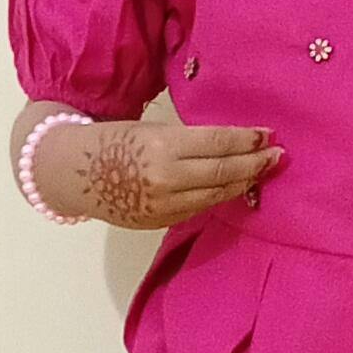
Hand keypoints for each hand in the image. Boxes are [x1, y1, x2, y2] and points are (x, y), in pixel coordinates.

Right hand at [49, 119, 280, 228]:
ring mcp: (165, 205)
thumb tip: (233, 143)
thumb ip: (189, 140)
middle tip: (278, 156)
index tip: (268, 135)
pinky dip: (219, 196)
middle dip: (255, 164)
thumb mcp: (151, 131)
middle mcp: (167, 179)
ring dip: (243, 182)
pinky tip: (233, 187)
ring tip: (261, 171)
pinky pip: (199, 207)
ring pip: (217, 194)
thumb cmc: (113, 142)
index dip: (247, 140)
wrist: (74, 174)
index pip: (218, 143)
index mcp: (163, 147)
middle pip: (224, 172)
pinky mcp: (162, 221)